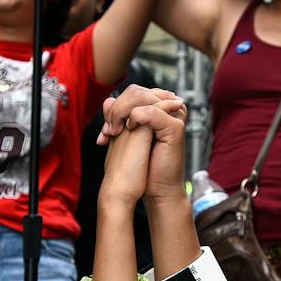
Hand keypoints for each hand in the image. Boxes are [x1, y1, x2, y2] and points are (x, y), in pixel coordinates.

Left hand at [97, 86, 187, 204]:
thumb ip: (118, 117)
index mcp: (158, 108)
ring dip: (121, 113)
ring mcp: (173, 116)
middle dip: (117, 109)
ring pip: (141, 98)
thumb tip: (107, 100)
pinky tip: (130, 131)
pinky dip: (135, 119)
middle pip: (136, 92)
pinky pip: (150, 112)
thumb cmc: (142, 167)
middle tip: (109, 131)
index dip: (115, 107)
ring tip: (115, 133)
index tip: (106, 131)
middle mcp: (168, 109)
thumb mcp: (124, 137)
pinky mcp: (175, 127)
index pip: (133, 92)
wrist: (155, 189)